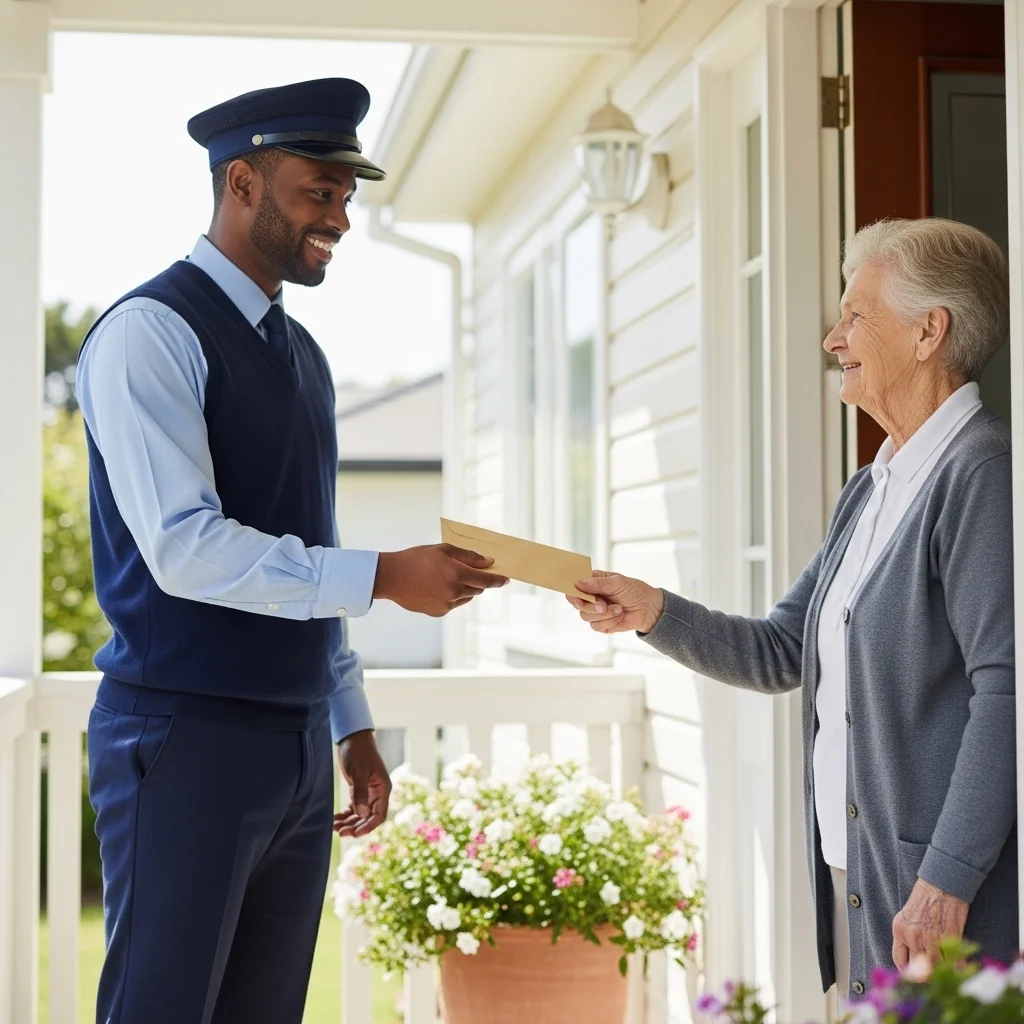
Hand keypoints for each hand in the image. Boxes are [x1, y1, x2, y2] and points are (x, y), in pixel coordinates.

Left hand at [334, 731, 391, 838]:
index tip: (355, 833)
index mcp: (382, 789)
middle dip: (355, 826)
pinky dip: (345, 814)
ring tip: (335, 827)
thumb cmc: (358, 752)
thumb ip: (360, 793)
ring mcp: (368, 792)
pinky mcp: (358, 789)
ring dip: (349, 822)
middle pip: (368, 817)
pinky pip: (354, 807)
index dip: (368, 826)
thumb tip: (362, 814)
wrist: (353, 737)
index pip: (379, 815)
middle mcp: (377, 793)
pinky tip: (335, 819)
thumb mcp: (359, 772)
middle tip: (340, 832)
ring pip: (360, 814)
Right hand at [373, 544, 508, 616]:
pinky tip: (436, 587)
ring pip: (466, 597)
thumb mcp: (443, 550)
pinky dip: (452, 596)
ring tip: (446, 577)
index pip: (486, 580)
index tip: (506, 579)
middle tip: (469, 571)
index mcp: (457, 574)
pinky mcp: (439, 612)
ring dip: (464, 588)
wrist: (392, 577)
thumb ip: (468, 556)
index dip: (498, 580)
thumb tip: (488, 562)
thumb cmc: (416, 559)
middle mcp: (454, 591)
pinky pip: (453, 604)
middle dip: (478, 580)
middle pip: (478, 589)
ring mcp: (446, 604)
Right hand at [565, 571, 664, 633]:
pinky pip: (596, 626)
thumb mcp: (617, 582)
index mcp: (592, 583)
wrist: (648, 608)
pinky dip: (609, 621)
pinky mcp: (601, 624)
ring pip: (585, 616)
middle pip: (577, 604)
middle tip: (603, 604)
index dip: (572, 593)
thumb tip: (578, 583)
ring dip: (603, 614)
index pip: (574, 587)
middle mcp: (591, 597)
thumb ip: (597, 583)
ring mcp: (595, 612)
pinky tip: (620, 615)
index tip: (578, 598)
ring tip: (619, 609)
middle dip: (590, 605)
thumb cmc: (634, 590)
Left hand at [891, 878, 968, 967]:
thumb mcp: (908, 915)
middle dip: (925, 974)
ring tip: (946, 973)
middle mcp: (913, 937)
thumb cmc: (925, 897)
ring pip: (936, 969)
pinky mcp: (950, 939)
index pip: (899, 960)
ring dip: (942, 972)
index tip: (915, 973)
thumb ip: (909, 936)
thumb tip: (915, 958)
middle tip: (933, 975)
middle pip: (918, 969)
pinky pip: (954, 962)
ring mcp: (932, 939)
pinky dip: (957, 967)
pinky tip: (959, 968)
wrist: (942, 883)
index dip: (908, 970)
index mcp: (900, 929)